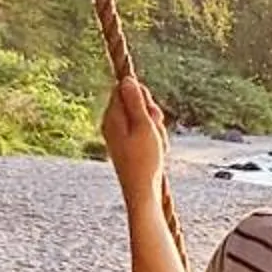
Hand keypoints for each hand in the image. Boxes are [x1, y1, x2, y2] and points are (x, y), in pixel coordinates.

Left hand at [102, 74, 168, 201]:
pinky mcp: (126, 145)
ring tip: (159, 144)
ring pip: (140, 118)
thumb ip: (136, 102)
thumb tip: (127, 79)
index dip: (142, 95)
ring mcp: (118, 135)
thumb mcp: (144, 126)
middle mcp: (112, 124)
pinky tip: (158, 150)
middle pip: (133, 103)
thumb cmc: (144, 160)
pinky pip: (141, 132)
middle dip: (150, 111)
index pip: (123, 89)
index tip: (152, 110)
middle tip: (157, 127)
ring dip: (154, 127)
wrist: (142, 191)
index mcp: (112, 116)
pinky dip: (152, 137)